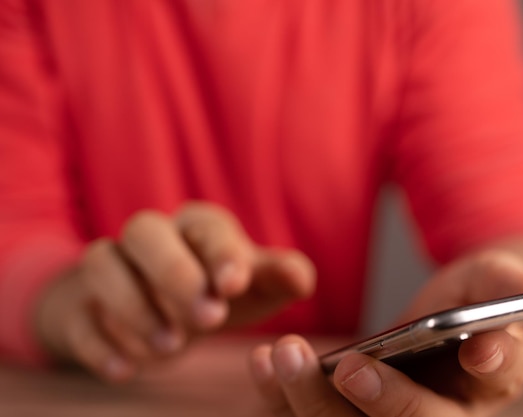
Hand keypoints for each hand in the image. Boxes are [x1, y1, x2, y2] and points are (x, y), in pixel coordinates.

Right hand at [35, 202, 315, 381]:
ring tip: (170, 347)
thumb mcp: (251, 285)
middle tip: (207, 319)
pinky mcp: (83, 304)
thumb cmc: (215, 289)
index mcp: (197, 227)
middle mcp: (150, 239)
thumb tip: (301, 278)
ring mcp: (111, 268)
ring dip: (133, 306)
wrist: (156, 306)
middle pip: (144, 230)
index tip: (234, 286)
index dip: (220, 253)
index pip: (206, 226)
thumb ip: (279, 278)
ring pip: (101, 263)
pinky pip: (78, 314)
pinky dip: (97, 342)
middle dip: (174, 273)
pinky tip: (125, 370)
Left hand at [250, 250, 522, 416]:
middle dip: (386, 402)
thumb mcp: (478, 283)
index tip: (477, 347)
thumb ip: (499, 282)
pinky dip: (281, 397)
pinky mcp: (341, 414)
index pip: (496, 381)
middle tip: (351, 368)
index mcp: (480, 384)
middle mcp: (435, 415)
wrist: (423, 332)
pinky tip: (264, 363)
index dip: (491, 367)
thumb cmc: (456, 307)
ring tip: (285, 353)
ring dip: (313, 400)